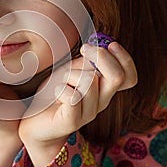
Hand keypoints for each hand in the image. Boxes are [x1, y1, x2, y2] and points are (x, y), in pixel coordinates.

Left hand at [18, 41, 137, 166]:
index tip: (110, 45)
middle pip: (117, 77)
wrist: (36, 120)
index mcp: (105, 89)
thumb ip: (88, 61)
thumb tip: (99, 46)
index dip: (125, 59)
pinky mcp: (72, 122)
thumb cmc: (55, 92)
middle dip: (101, 57)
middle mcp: (101, 102)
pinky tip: (56, 92)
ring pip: (89, 82)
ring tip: (60, 81)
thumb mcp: (73, 70)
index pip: (129, 77)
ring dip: (71, 74)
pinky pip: (73, 97)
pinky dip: (61, 88)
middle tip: (84, 49)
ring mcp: (88, 113)